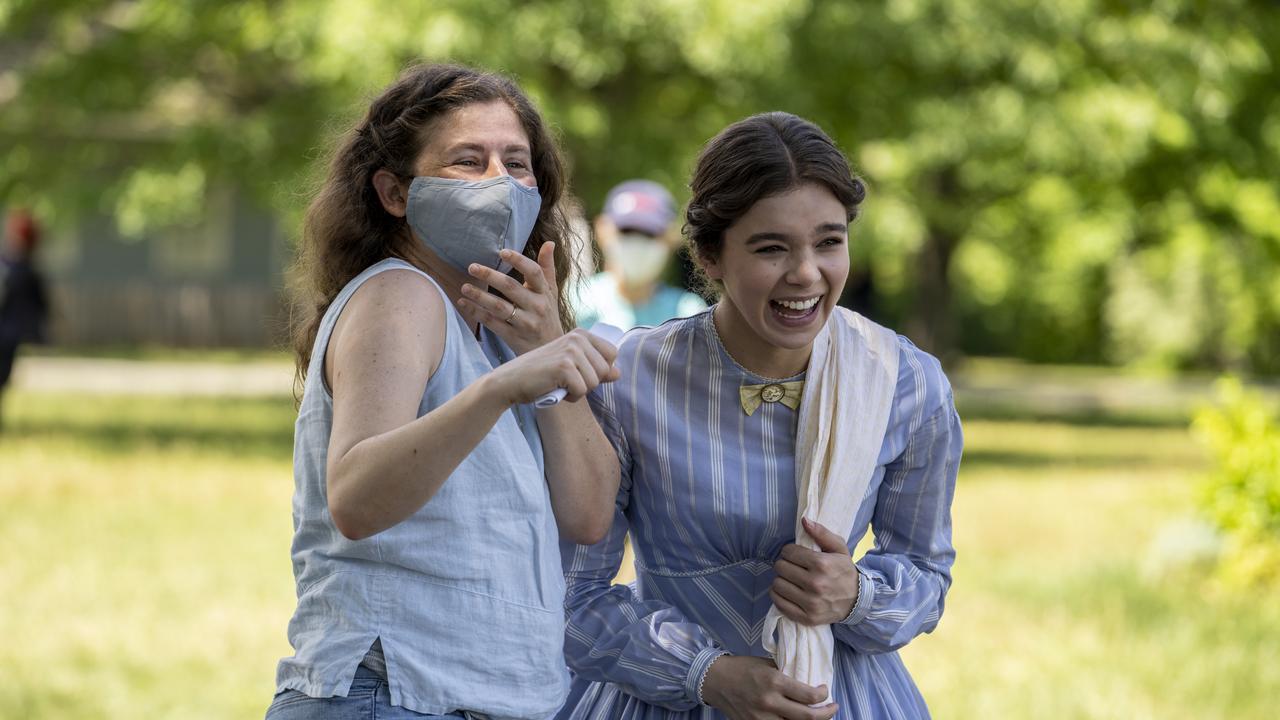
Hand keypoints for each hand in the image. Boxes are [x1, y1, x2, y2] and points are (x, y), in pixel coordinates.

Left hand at [457, 242, 561, 354]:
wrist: (551, 349)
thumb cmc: (548, 315)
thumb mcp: (551, 292)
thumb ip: (547, 268)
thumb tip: (549, 243)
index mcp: (545, 293)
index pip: (534, 273)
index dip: (519, 261)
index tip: (502, 252)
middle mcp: (537, 307)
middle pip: (511, 288)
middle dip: (490, 276)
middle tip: (472, 266)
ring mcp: (525, 323)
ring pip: (499, 307)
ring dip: (480, 296)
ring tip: (464, 287)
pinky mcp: (514, 337)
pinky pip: (492, 323)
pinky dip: (477, 313)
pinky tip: (464, 303)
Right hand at [485, 329, 619, 406]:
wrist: (510, 381)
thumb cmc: (540, 375)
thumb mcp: (571, 368)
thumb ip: (595, 368)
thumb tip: (618, 373)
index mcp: (581, 334)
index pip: (612, 354)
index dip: (599, 370)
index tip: (578, 372)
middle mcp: (578, 338)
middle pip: (605, 370)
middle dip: (588, 383)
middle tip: (565, 380)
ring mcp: (571, 351)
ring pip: (595, 382)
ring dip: (578, 391)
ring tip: (559, 383)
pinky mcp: (564, 367)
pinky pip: (582, 391)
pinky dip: (570, 397)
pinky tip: (554, 389)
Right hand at [701, 655, 837, 719]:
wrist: (715, 680)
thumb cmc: (742, 668)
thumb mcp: (766, 664)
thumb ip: (786, 673)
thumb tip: (807, 680)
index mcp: (774, 682)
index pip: (809, 695)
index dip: (823, 695)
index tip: (825, 691)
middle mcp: (770, 702)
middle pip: (807, 717)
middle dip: (826, 713)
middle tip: (833, 707)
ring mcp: (761, 718)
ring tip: (818, 717)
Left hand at [770, 518, 858, 625]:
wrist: (857, 601)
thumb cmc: (845, 571)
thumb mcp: (839, 548)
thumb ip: (821, 532)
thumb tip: (804, 520)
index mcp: (822, 564)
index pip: (788, 552)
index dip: (789, 551)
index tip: (795, 555)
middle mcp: (815, 584)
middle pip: (780, 568)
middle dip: (784, 564)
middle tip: (793, 567)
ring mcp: (810, 603)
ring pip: (777, 585)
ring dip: (781, 580)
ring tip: (791, 579)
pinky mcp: (806, 618)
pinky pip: (779, 603)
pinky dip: (779, 596)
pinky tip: (788, 591)